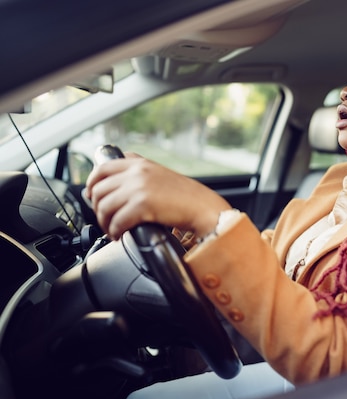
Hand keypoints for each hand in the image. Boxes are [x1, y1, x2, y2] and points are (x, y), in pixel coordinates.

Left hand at [85, 153, 230, 239]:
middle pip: (100, 190)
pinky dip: (115, 231)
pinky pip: (117, 221)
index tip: (91, 195)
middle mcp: (137, 173)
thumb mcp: (160, 174)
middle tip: (105, 219)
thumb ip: (139, 173)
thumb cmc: (186, 196)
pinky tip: (120, 235)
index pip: (102, 168)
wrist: (203, 207)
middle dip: (98, 208)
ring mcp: (138, 188)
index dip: (92, 183)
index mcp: (139, 163)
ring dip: (105, 222)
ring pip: (105, 207)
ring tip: (113, 230)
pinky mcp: (142, 206)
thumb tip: (116, 184)